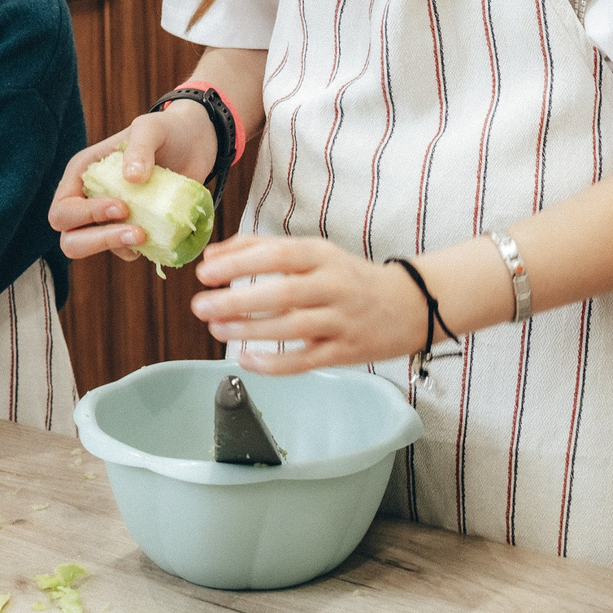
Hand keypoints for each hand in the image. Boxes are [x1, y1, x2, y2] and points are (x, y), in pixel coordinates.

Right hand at [46, 100, 217, 261]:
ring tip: (147, 235)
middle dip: (99, 241)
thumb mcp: (151, 129)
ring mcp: (108, 218)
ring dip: (119, 247)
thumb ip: (139, 147)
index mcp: (81, 174)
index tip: (122, 207)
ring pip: (94, 250)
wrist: (194, 144)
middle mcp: (88, 199)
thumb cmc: (165, 131)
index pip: (64, 210)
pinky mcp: (130, 229)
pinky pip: (124, 252)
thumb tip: (131, 178)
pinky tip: (158, 236)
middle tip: (137, 232)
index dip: (86, 215)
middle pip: (70, 240)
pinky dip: (139, 250)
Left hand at [186, 234, 427, 373]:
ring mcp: (340, 320)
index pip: (277, 255)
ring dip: (249, 331)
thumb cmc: (349, 277)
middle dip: (237, 301)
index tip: (204, 272)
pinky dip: (273, 364)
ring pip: (290, 328)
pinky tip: (246, 360)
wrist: (411, 305)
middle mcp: (332, 285)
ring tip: (216, 329)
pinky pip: (305, 361)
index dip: (239, 263)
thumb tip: (212, 255)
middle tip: (201, 306)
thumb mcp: (313, 253)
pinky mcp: (345, 352)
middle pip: (281, 293)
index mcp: (322, 255)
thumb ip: (261, 248)